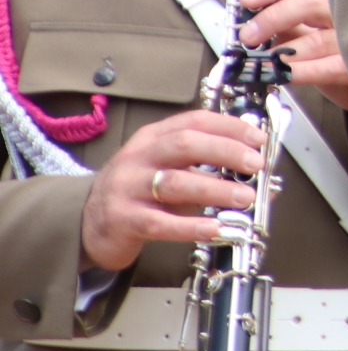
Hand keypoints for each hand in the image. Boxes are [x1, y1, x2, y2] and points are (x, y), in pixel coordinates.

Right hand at [79, 110, 265, 272]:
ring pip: (175, 183)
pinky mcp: (122, 220)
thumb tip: (250, 165)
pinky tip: (213, 228)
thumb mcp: (165, 166)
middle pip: (185, 145)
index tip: (258, 138)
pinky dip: (190, 226)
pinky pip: (160, 222)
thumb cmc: (138, 192)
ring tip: (244, 198)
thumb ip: (200, 162)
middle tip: (255, 165)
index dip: (229, 127)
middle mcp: (138, 157)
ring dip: (216, 190)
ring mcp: (127, 188)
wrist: (86, 223)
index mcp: (152, 137)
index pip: (194, 121)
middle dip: (226, 152)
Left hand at [240, 0, 347, 115]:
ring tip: (261, 61)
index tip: (247, 0)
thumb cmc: (343, 64)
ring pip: (316, 38)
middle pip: (309, 2)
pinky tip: (285, 75)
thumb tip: (254, 22)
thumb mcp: (310, 40)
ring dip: (282, 50)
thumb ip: (288, 28)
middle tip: (249, 35)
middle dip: (273, 17)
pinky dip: (303, 71)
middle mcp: (345, 15)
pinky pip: (328, 67)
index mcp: (332, 2)